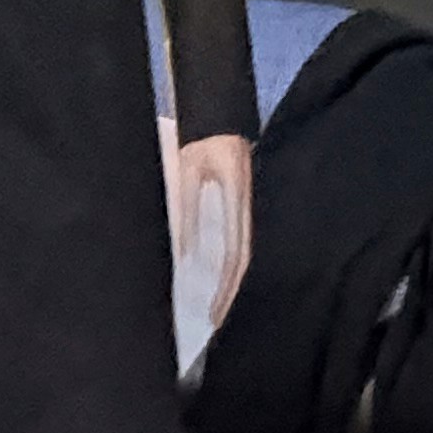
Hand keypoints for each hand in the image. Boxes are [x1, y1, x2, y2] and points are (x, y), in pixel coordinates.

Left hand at [171, 132, 253, 334]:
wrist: (217, 110)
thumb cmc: (199, 140)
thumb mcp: (187, 170)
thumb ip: (187, 209)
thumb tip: (185, 253)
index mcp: (237, 200)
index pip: (234, 255)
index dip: (225, 288)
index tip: (213, 314)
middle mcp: (246, 207)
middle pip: (242, 259)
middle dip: (229, 293)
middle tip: (215, 323)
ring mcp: (246, 205)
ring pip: (242, 251)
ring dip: (231, 281)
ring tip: (216, 309)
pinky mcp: (240, 202)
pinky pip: (237, 239)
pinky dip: (228, 263)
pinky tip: (217, 276)